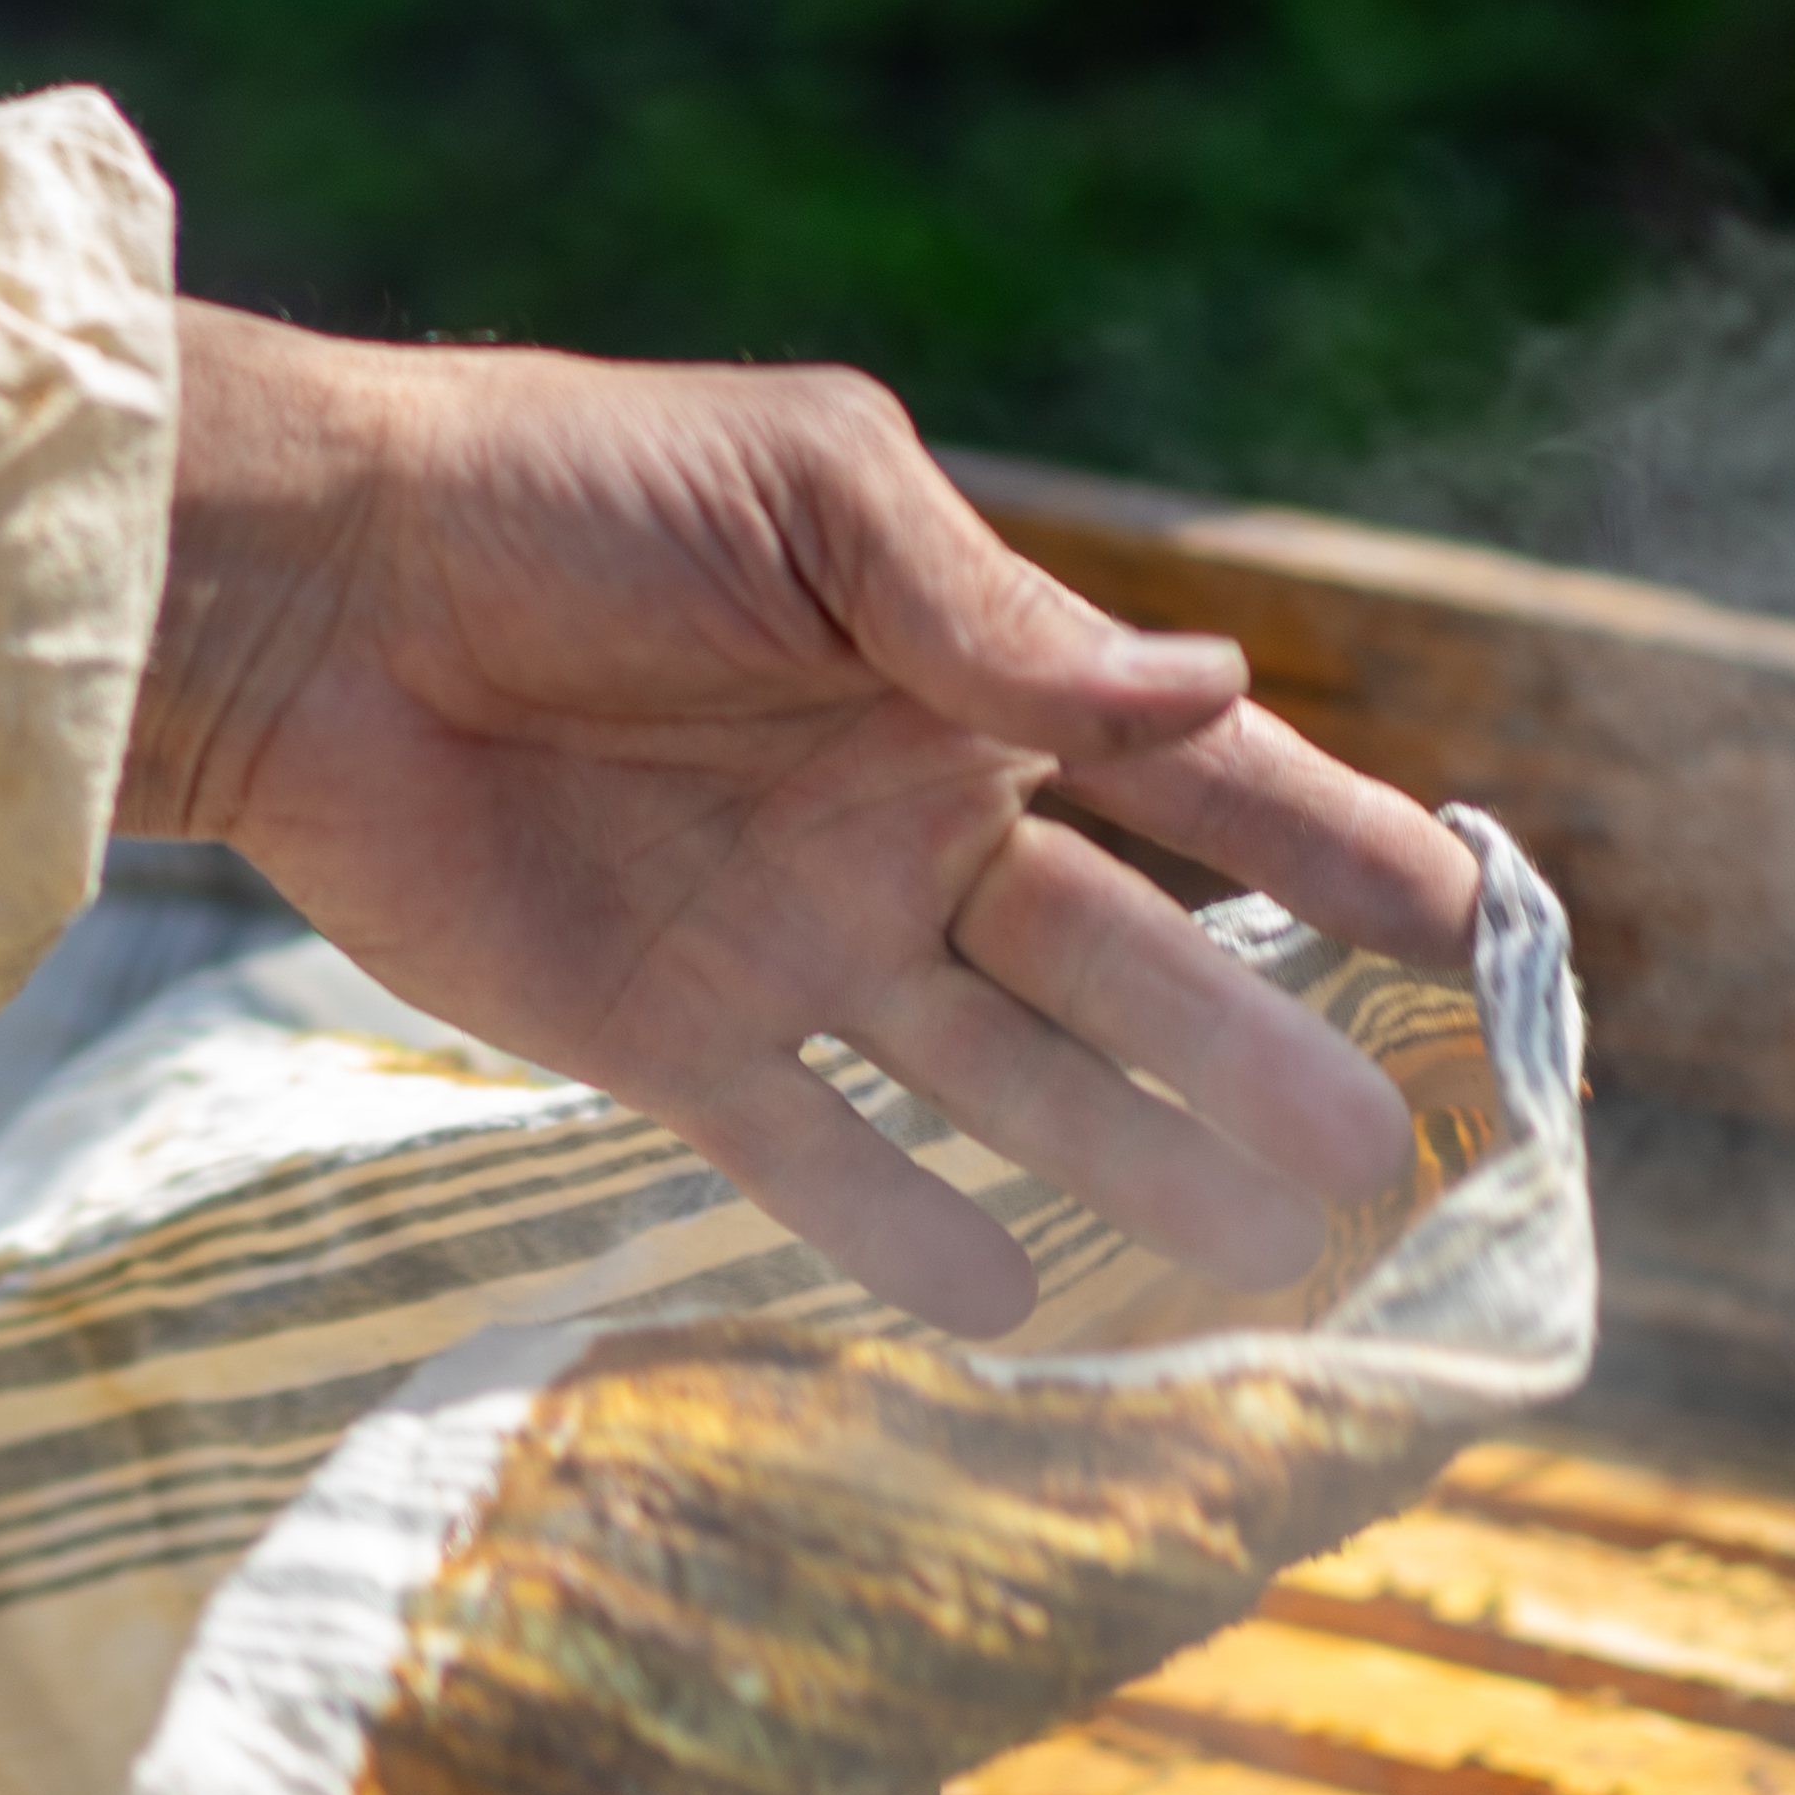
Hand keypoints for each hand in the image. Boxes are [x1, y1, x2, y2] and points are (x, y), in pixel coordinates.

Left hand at [119, 306, 1482, 1338]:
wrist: (320, 594)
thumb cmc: (568, 491)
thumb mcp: (814, 503)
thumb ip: (997, 623)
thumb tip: (1212, 694)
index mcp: (969, 684)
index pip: (1201, 782)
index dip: (1338, 847)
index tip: (1473, 926)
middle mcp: (907, 827)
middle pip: (1128, 968)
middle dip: (1259, 1059)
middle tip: (1384, 1162)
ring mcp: (796, 941)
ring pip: (1004, 1081)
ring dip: (1127, 1163)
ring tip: (1257, 1250)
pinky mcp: (667, 1036)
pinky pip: (813, 1157)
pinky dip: (905, 1233)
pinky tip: (1009, 1303)